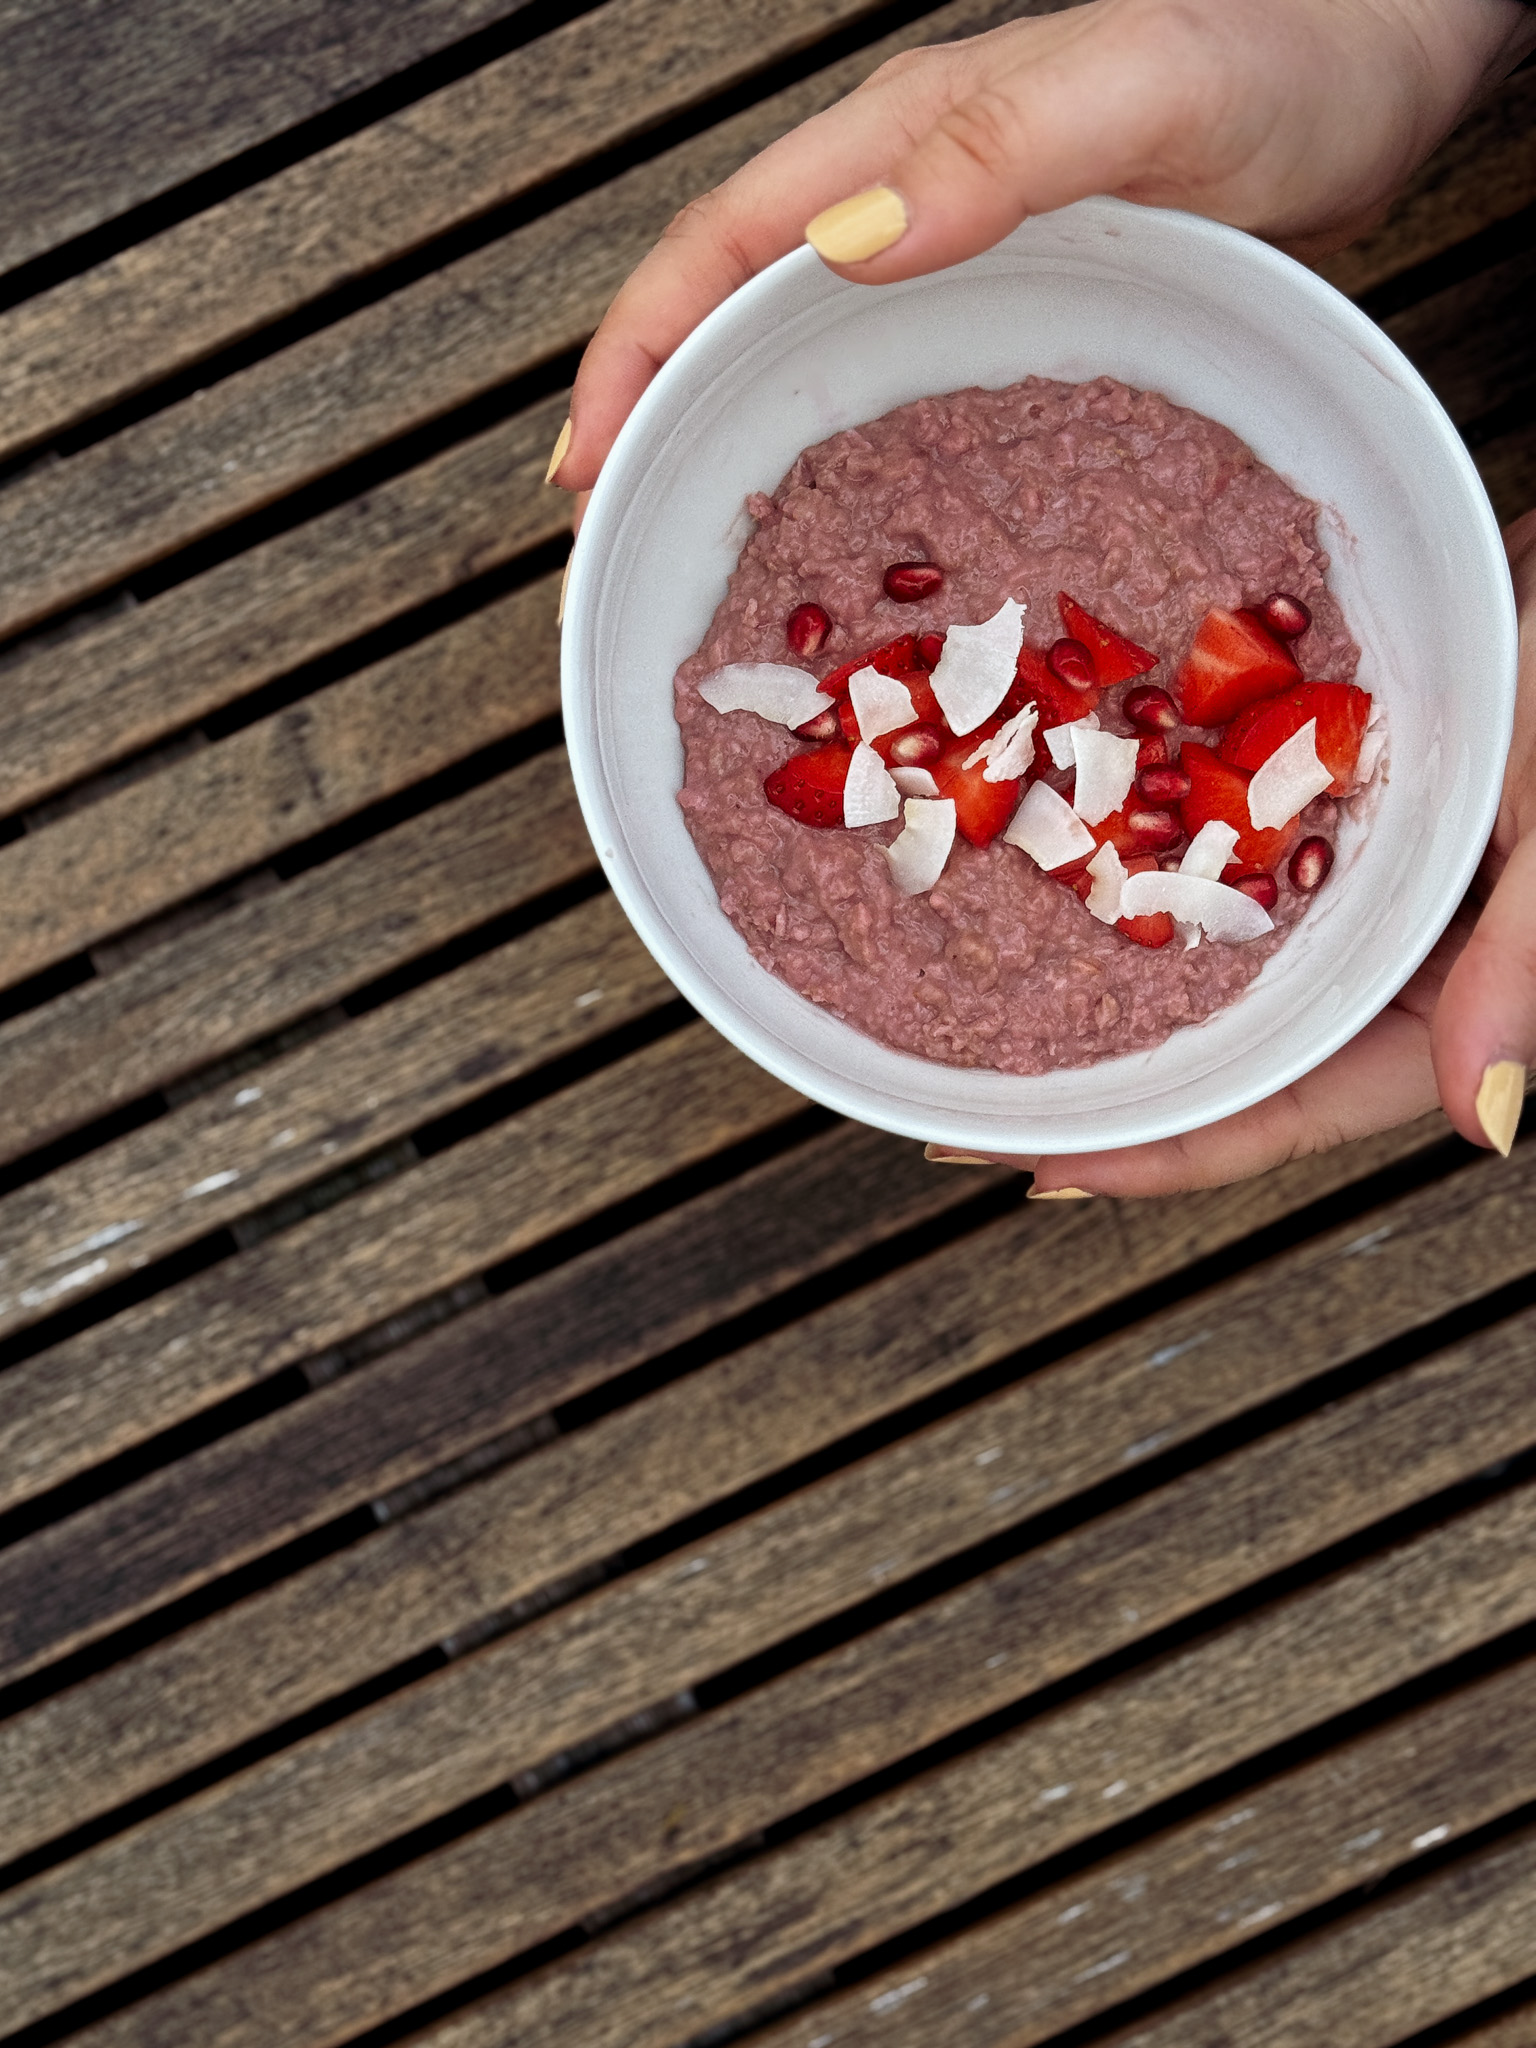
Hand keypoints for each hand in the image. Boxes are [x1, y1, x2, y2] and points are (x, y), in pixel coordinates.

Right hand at [549, 0, 1534, 494]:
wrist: (1381, 55)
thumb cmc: (1287, 53)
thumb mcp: (1145, 92)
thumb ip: (1000, 153)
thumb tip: (846, 248)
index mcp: (901, 139)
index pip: (717, 247)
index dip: (634, 355)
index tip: (586, 470)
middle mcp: (906, 191)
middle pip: (729, 303)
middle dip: (651, 411)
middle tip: (618, 536)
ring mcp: (954, 244)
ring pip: (796, 343)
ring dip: (728, 435)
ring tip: (697, 540)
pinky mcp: (1007, 294)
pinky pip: (882, 372)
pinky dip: (831, 443)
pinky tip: (841, 513)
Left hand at [1005, 509, 1535, 1195]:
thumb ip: (1518, 964)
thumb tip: (1481, 1122)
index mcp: (1454, 994)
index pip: (1294, 1111)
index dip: (1173, 1152)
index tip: (1049, 1169)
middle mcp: (1384, 952)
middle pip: (1226, 1052)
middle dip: (1103, 1086)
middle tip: (969, 1104)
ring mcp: (1343, 878)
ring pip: (1208, 956)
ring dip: (1102, 975)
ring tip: (979, 1000)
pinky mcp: (1316, 798)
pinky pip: (1213, 847)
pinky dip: (1137, 855)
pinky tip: (1046, 852)